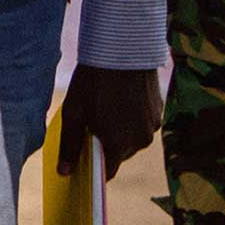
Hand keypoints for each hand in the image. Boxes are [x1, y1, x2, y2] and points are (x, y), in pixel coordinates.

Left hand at [56, 63, 162, 177]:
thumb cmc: (92, 83)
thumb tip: (64, 173)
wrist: (123, 52)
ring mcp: (153, 126)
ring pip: (132, 139)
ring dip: (118, 132)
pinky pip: (141, 124)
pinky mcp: (160, 112)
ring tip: (103, 111)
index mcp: (119, 145)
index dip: (93, 170)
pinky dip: (130, 120)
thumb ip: (70, 146)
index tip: (81, 165)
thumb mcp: (73, 115)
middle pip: (119, 154)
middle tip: (89, 127)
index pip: (107, 172)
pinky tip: (118, 102)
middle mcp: (141, 140)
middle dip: (104, 146)